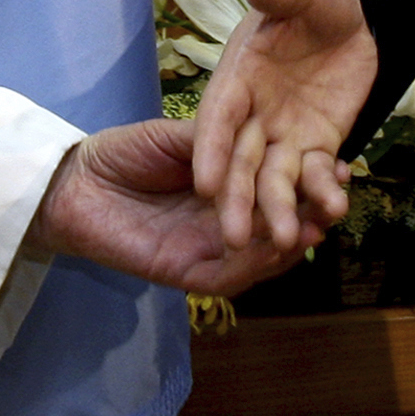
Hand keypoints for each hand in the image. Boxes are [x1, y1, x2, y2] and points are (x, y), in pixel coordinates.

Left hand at [26, 119, 330, 293]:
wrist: (71, 181)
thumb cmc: (123, 152)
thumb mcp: (180, 136)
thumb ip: (220, 142)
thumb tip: (266, 136)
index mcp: (229, 190)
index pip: (279, 191)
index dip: (311, 182)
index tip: (343, 165)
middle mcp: (223, 224)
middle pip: (278, 228)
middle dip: (312, 216)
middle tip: (339, 201)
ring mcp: (205, 251)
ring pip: (260, 259)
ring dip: (290, 245)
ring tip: (316, 226)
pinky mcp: (181, 272)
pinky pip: (225, 278)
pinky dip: (252, 267)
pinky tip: (273, 248)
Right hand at [192, 0, 376, 250]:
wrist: (350, 17)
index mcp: (238, 78)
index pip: (218, 118)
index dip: (209, 150)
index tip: (203, 185)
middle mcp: (253, 114)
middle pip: (239, 161)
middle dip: (236, 199)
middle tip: (234, 240)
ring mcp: (285, 134)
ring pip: (275, 179)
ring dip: (278, 209)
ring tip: (283, 241)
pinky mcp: (317, 145)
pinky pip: (318, 174)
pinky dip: (323, 192)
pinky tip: (333, 210)